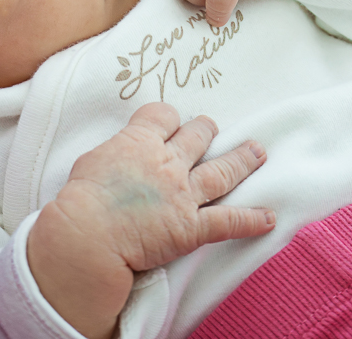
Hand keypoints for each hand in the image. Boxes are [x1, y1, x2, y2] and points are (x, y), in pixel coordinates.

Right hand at [28, 103, 272, 338]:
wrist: (89, 235)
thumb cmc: (81, 200)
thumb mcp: (91, 161)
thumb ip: (115, 154)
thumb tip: (121, 157)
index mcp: (140, 142)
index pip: (164, 116)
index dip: (169, 119)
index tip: (169, 123)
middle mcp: (168, 163)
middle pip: (197, 137)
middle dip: (206, 131)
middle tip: (212, 128)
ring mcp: (184, 194)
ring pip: (222, 171)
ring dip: (242, 160)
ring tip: (258, 152)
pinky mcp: (192, 227)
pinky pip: (229, 221)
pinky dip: (252, 220)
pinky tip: (269, 218)